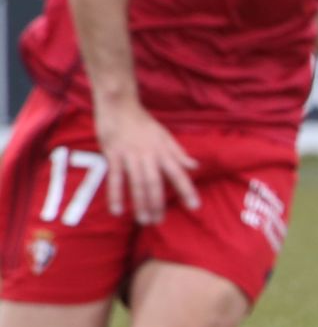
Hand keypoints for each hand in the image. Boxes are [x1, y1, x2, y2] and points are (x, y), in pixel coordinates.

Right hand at [94, 99, 198, 225]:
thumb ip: (178, 153)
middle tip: (159, 222)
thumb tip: (194, 166)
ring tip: (144, 220)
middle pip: (155, 183)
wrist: (120, 105)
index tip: (194, 206)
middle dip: (158, 204)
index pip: (178, 173)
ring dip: (140, 203)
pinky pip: (115, 177)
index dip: (187, 190)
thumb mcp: (165, 135)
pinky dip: (116, 194)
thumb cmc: (142, 122)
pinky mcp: (113, 155)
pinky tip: (118, 210)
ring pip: (137, 183)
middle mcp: (149, 155)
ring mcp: (131, 155)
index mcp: (163, 151)